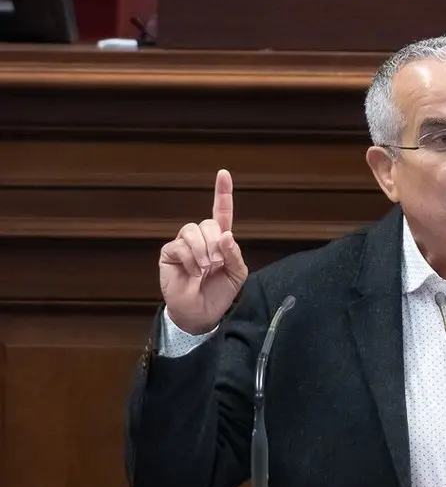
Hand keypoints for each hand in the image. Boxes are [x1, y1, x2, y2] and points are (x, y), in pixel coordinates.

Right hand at [159, 169, 248, 333]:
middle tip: (217, 263)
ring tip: (205, 268)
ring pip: (192, 230)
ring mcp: (183, 244)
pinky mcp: (169, 253)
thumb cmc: (220, 292)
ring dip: (202, 250)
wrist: (202, 313)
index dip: (223, 193)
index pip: (221, 211)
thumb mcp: (237, 274)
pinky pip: (179, 245)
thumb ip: (234, 254)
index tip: (223, 173)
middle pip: (208, 223)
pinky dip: (189, 259)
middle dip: (215, 243)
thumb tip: (226, 235)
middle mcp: (201, 238)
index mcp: (220, 239)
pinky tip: (193, 272)